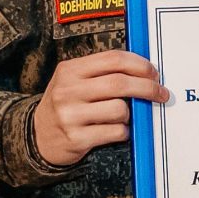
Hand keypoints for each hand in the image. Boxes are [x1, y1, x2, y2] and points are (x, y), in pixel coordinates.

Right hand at [30, 51, 168, 166]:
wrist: (37, 137)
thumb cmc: (65, 105)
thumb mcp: (73, 81)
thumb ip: (101, 73)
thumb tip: (143, 71)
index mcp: (70, 70)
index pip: (113, 59)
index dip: (139, 64)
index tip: (154, 72)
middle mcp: (68, 90)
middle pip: (120, 83)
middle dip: (147, 88)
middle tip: (161, 93)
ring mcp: (71, 115)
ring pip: (120, 109)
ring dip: (130, 114)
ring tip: (123, 116)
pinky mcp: (76, 138)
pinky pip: (115, 132)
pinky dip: (123, 131)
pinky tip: (117, 130)